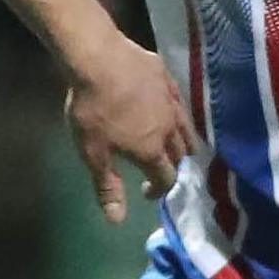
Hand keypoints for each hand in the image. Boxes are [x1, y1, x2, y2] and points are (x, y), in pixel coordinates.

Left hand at [62, 36, 195, 222]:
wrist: (97, 58)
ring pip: (186, 127)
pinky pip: (178, 100)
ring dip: (182, 141)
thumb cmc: (92, 109)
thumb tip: (117, 220)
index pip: (167, 178)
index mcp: (152, 150)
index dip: (159, 190)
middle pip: (182, 154)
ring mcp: (171, 100)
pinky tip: (168, 108)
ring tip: (172, 144)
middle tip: (161, 168)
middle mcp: (169, 128)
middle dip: (174, 166)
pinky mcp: (166, 77)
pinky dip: (176, 111)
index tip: (146, 192)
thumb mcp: (93, 153)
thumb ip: (107, 186)